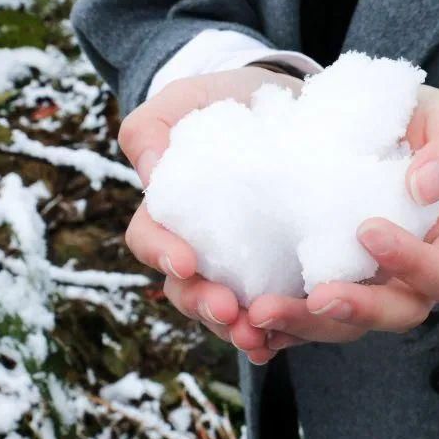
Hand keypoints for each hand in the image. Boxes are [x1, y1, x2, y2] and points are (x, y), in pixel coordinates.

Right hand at [120, 67, 303, 363]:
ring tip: (259, 337)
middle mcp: (202, 246)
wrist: (289, 101)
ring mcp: (243, 262)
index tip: (185, 262)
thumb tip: (150, 174)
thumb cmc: (226, 100)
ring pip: (228, 310)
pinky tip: (285, 340)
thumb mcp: (185, 99)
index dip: (162, 254)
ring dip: (239, 328)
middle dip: (203, 305)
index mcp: (171, 210)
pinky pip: (276, 308)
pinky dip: (279, 329)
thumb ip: (152, 127)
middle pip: (186, 289)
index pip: (150, 239)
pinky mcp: (285, 268)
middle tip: (230, 311)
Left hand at [246, 85, 438, 350]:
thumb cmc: (416, 120)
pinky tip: (242, 324)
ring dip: (302, 325)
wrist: (362, 124)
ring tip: (260, 313)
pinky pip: (301, 320)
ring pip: (341, 326)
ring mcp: (363, 286)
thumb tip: (425, 186)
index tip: (368, 229)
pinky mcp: (320, 286)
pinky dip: (274, 327)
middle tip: (316, 297)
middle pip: (394, 314)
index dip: (414, 263)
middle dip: (356, 310)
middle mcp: (409, 276)